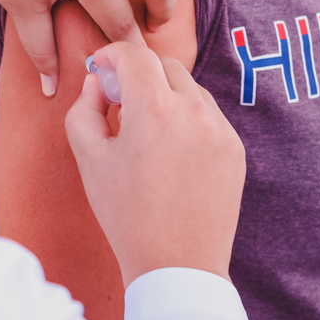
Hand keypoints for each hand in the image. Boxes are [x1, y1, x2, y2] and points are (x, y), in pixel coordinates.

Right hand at [65, 44, 245, 287]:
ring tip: (146, 131)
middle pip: (165, 66)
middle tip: (119, 99)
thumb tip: (96, 82)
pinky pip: (209, 116)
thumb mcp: (90, 160)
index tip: (100, 67)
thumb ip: (84, 109)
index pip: (134, 56)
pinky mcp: (235, 148)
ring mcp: (220, 129)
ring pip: (190, 89)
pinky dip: (188, 119)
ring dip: (166, 96)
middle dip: (139, 74)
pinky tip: (171, 151)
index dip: (112, 54)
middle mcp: (193, 111)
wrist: (177, 265)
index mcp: (154, 110)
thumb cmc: (127, 215)